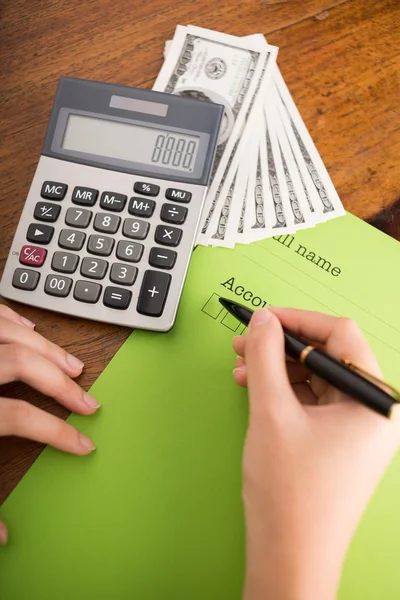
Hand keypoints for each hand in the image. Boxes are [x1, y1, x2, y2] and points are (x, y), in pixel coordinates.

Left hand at [0, 305, 98, 544]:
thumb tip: (1, 536)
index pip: (18, 417)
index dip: (56, 432)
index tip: (82, 443)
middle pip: (19, 364)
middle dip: (61, 383)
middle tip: (88, 401)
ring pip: (7, 333)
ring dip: (46, 347)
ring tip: (72, 364)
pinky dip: (13, 319)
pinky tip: (30, 330)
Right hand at [233, 307, 399, 599]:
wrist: (289, 558)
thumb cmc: (290, 496)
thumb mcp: (272, 413)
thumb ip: (266, 357)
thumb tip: (262, 321)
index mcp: (375, 401)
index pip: (340, 335)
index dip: (298, 320)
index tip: (265, 318)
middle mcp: (373, 411)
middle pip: (328, 355)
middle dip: (282, 346)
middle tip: (246, 339)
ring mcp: (357, 429)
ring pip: (316, 378)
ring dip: (277, 369)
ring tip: (242, 367)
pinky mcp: (339, 442)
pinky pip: (312, 401)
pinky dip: (283, 391)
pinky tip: (254, 388)